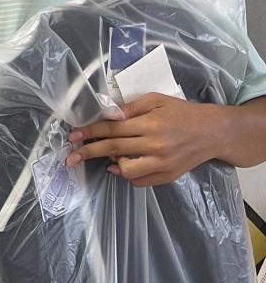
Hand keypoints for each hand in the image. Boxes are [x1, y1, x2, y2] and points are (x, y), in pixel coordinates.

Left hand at [65, 93, 224, 186]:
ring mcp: (163, 164)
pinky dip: (127, 175)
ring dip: (110, 164)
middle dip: (88, 152)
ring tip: (106, 158)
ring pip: (126, 170)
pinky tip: (122, 166)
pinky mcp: (168, 176)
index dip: (90, 132)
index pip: (112, 129)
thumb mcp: (155, 100)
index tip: (73, 135)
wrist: (213, 132)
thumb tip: (106, 116)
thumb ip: (130, 108)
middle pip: (113, 149)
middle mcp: (155, 145)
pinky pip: (140, 181)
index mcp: (150, 124)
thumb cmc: (182, 112)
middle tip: (70, 157)